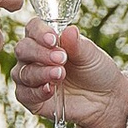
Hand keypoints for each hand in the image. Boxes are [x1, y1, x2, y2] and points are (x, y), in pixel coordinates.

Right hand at [10, 22, 127, 127]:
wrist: (105, 99)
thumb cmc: (96, 71)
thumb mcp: (91, 55)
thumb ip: (77, 44)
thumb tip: (70, 30)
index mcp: (45, 40)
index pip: (33, 29)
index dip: (39, 32)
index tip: (53, 39)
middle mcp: (34, 57)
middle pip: (22, 49)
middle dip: (40, 53)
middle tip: (61, 58)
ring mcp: (31, 78)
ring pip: (21, 73)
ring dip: (41, 73)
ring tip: (60, 74)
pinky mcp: (32, 99)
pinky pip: (24, 95)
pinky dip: (36, 92)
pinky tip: (50, 90)